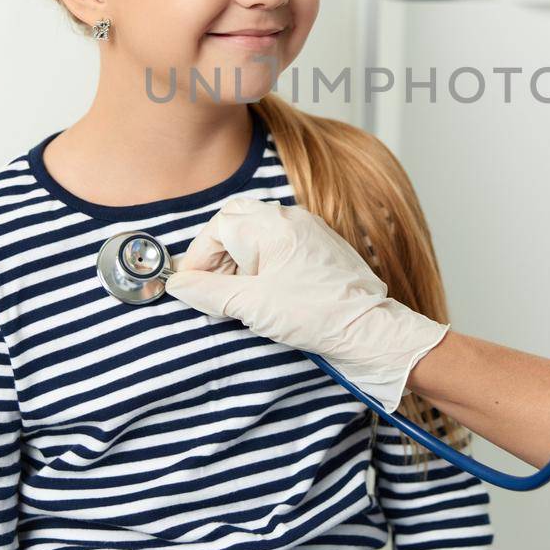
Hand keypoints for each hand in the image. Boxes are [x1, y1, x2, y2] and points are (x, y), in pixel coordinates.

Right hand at [167, 196, 448, 413]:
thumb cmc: (316, 315)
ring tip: (238, 296)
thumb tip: (179, 284)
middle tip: (212, 287)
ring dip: (239, 260)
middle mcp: (291, 219)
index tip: (192, 286)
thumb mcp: (252, 306)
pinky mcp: (320, 248)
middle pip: (237, 221)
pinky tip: (263, 293)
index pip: (219, 227)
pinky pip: (280, 244)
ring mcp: (308, 231)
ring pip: (258, 232)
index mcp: (273, 224)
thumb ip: (209, 292)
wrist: (370, 330)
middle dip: (218, 253)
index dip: (199, 257)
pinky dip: (262, 263)